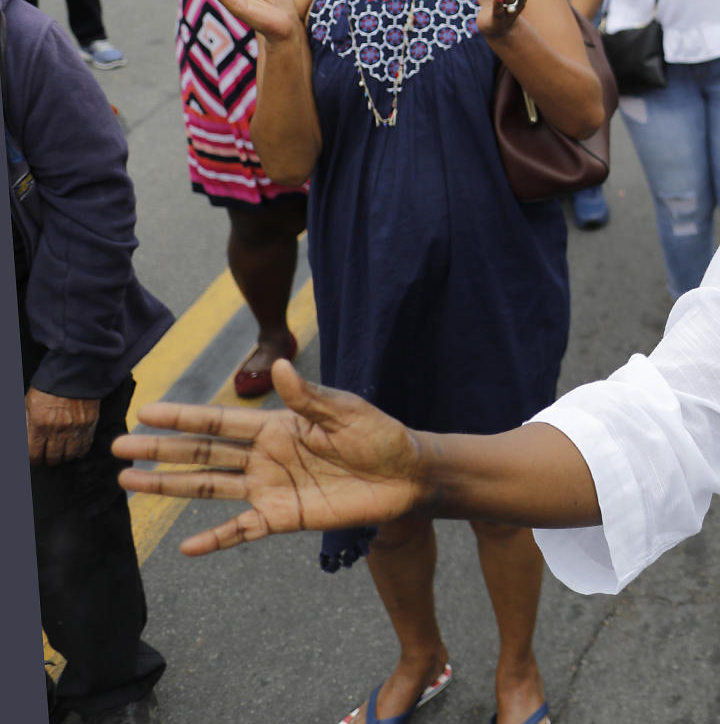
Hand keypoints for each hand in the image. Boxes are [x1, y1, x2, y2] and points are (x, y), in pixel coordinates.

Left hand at [25, 389, 99, 465]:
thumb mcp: (29, 403)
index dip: (34, 460)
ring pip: (69, 454)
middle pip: (53, 457)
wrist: (75, 373)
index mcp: (39, 424)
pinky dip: (80, 451)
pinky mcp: (89, 424)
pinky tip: (76, 451)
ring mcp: (75, 428)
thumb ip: (25, 422)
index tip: (35, 460)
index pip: (34, 453)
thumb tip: (23, 437)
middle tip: (48, 458)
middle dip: (49, 460)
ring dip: (64, 457)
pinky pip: (85, 445)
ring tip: (62, 455)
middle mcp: (57, 429)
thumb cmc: (49, 386)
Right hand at [113, 361, 426, 555]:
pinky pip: (242, 530)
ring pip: (209, 487)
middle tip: (117, 446)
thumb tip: (275, 366)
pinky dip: (216, 540)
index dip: (183, 417)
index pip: (220, 420)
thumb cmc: (381, 436)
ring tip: (128, 482)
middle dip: (160, 449)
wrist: (408, 476)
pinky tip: (185, 547)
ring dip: (170, 486)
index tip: (146, 411)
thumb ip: (308, 396)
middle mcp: (266, 456)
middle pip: (203, 452)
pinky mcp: (284, 517)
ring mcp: (271, 488)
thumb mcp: (346, 410)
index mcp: (278, 426)